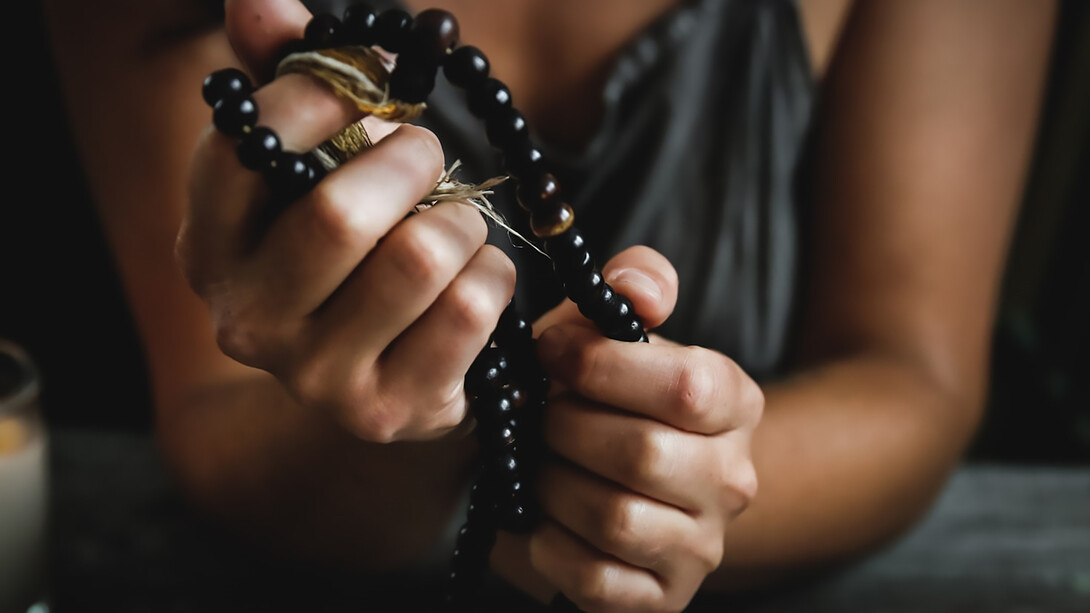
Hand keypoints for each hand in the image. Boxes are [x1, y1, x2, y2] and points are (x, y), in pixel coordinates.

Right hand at [177, 0, 514, 441]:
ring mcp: (316, 377)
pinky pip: (473, 308)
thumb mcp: (309, 168)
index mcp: (208, 247)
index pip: (250, 146)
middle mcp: (246, 321)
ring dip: (459, 220)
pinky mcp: (391, 409)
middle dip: (409, 161)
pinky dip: (494, 275)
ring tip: (453, 224)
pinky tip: (475, 280)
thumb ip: (284, 80)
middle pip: (342, 213)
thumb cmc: (350, 252)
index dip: (325, 95)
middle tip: (427, 153)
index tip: (374, 84)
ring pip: (421, 257)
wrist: (382, 375)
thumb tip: (257, 0)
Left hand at [529, 247, 763, 611]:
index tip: (551, 352)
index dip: (601, 367)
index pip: (685, 385)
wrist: (609, 483)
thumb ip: (637, 286)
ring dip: (553, 486)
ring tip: (538, 465)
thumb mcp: (616, 331)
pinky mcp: (662, 599)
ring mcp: (702, 546)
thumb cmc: (604, 397)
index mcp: (733, 401)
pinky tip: (537, 519)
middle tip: (539, 417)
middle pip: (642, 454)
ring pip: (616, 519)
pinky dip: (547, 546)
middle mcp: (732, 478)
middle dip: (566, 429)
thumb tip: (638, 288)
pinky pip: (595, 578)